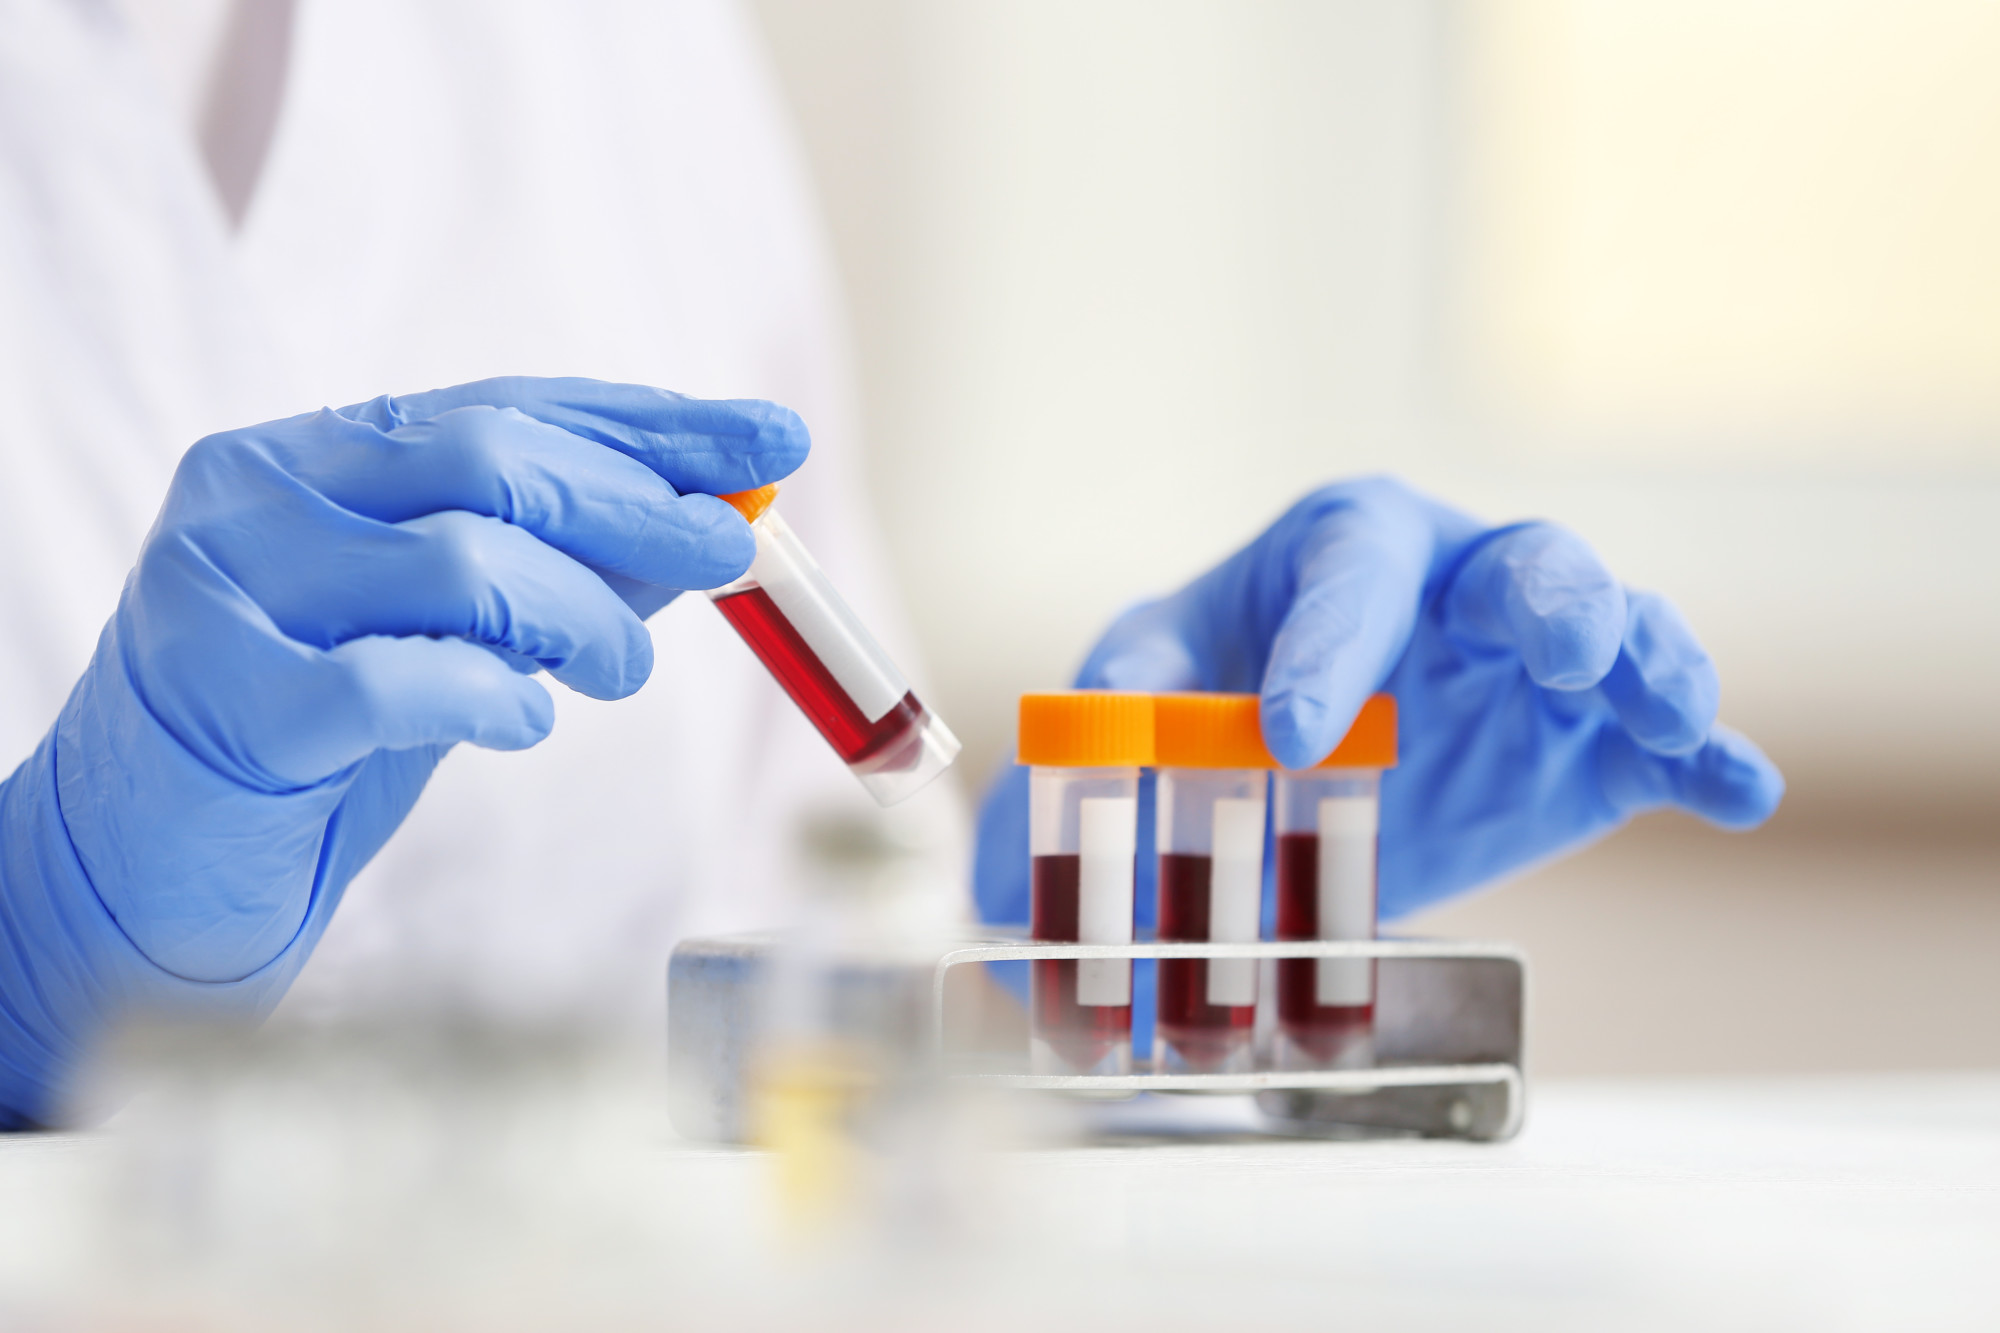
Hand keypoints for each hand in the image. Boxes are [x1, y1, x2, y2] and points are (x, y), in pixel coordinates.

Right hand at [0, 377, 804, 1123]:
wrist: (128, 871)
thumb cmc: (302, 742)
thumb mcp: (441, 636)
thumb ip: (549, 576)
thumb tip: (699, 528)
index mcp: (310, 458)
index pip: (506, 407)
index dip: (649, 425)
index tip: (768, 443)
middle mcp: (257, 497)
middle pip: (490, 462)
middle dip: (639, 507)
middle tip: (733, 551)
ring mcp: (228, 593)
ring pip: (458, 561)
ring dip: (580, 619)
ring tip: (618, 669)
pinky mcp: (227, 704)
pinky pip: (396, 681)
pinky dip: (492, 695)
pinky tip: (525, 718)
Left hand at [975, 476, 1781, 928]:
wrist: (1301, 747)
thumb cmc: (1214, 687)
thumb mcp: (1142, 696)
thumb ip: (1087, 749)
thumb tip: (1002, 863)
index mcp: (1338, 555)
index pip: (1340, 581)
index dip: (1320, 652)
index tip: (1293, 739)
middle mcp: (1453, 585)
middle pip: (1519, 564)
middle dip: (1542, 602)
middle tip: (1546, 657)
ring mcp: (1533, 662)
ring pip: (1614, 633)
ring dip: (1648, 665)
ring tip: (1667, 713)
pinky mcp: (1586, 742)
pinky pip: (1659, 738)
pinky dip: (1707, 757)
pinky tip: (1740, 791)